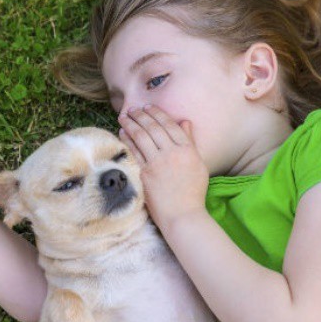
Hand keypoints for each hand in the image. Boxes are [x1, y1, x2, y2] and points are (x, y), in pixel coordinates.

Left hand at [118, 106, 208, 229]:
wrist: (182, 214)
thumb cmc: (193, 191)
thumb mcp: (198, 163)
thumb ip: (190, 141)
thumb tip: (185, 121)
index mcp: (187, 149)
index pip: (170, 125)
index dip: (157, 113)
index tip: (148, 106)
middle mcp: (172, 153)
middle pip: (153, 128)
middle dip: (141, 115)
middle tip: (132, 108)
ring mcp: (158, 163)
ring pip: (141, 137)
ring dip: (131, 124)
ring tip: (123, 116)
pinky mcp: (145, 173)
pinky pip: (134, 152)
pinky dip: (127, 140)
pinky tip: (122, 132)